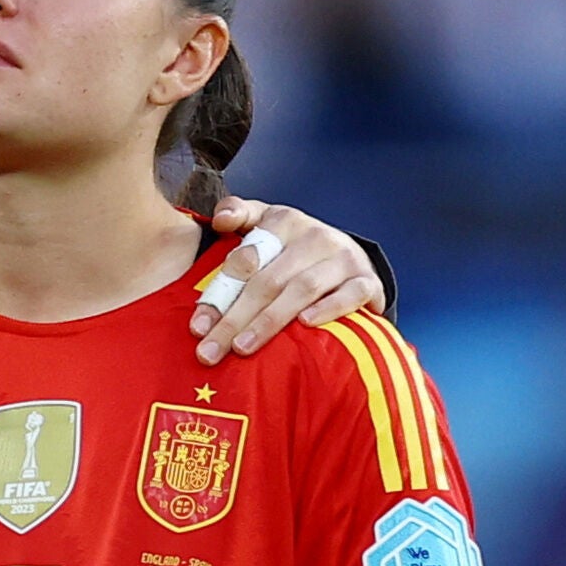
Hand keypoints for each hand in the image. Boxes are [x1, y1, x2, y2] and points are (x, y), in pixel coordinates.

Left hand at [189, 197, 384, 365]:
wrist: (350, 256)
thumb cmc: (294, 246)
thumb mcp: (266, 221)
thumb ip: (239, 214)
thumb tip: (220, 220)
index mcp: (284, 221)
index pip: (245, 259)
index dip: (219, 293)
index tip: (198, 327)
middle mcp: (315, 237)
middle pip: (267, 281)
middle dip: (235, 318)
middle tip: (211, 351)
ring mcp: (343, 259)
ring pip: (301, 290)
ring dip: (270, 321)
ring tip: (242, 348)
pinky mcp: (368, 282)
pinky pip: (350, 296)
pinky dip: (328, 310)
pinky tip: (305, 326)